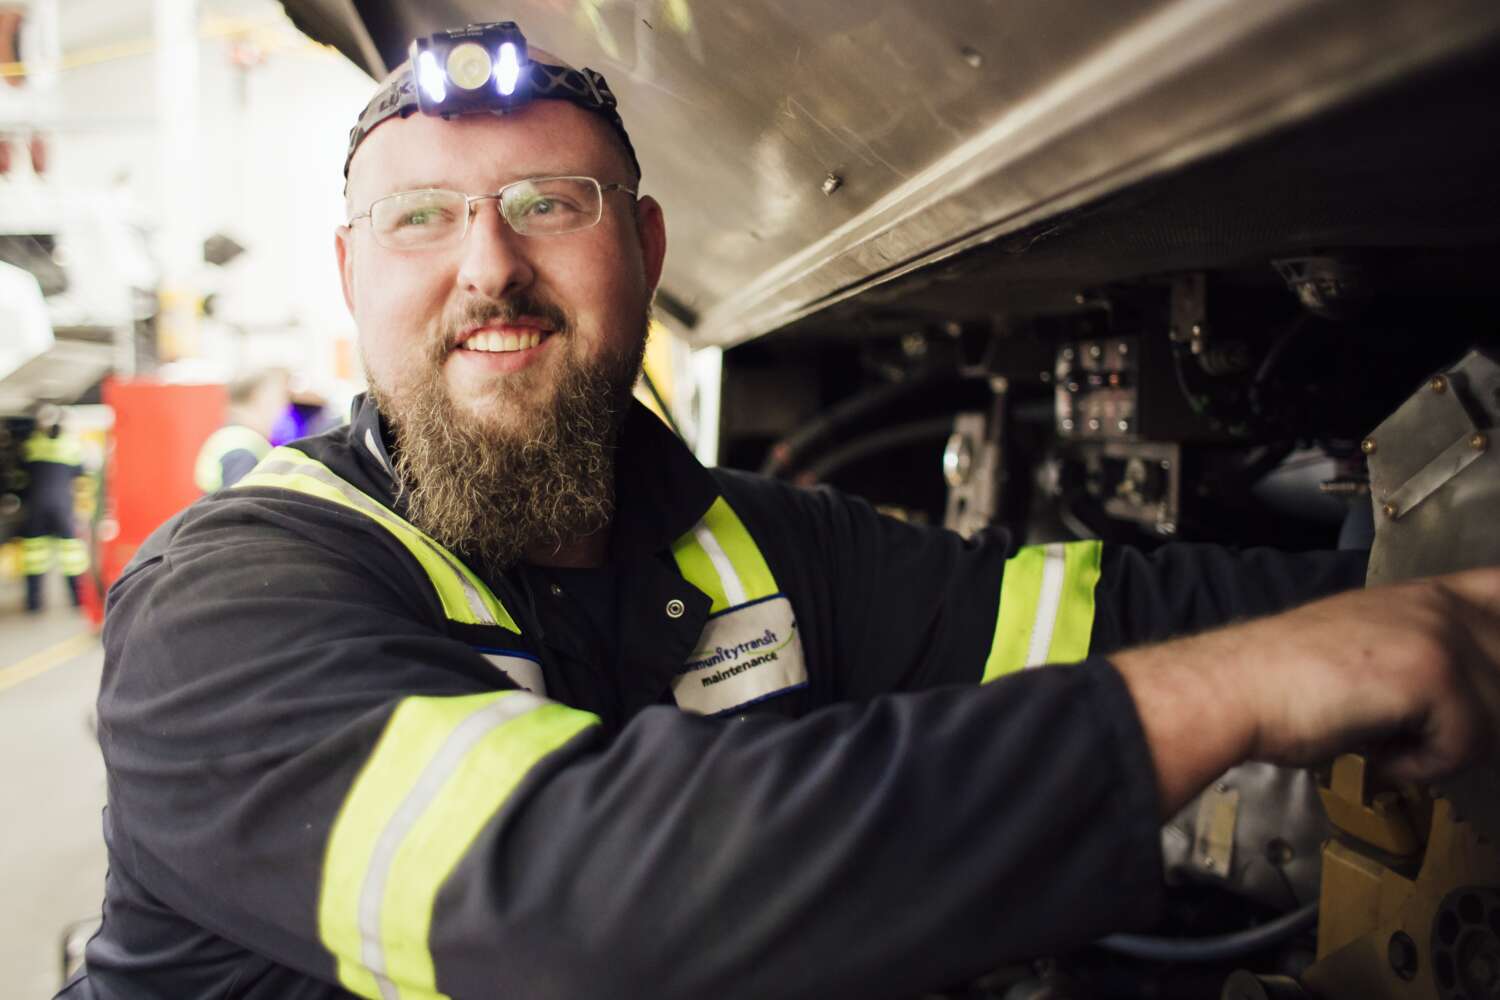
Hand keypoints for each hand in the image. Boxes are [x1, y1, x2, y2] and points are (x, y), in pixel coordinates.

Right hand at [1113, 567, 1499, 815]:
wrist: (1234, 687)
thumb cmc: (1278, 682)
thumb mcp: (1361, 650)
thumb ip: (1418, 657)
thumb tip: (1462, 707)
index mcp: (1422, 596)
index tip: (1482, 675)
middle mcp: (1438, 605)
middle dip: (1470, 721)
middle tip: (1411, 733)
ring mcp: (1439, 635)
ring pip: (1494, 718)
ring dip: (1441, 748)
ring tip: (1385, 740)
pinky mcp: (1433, 675)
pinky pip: (1465, 748)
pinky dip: (1420, 767)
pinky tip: (1376, 751)